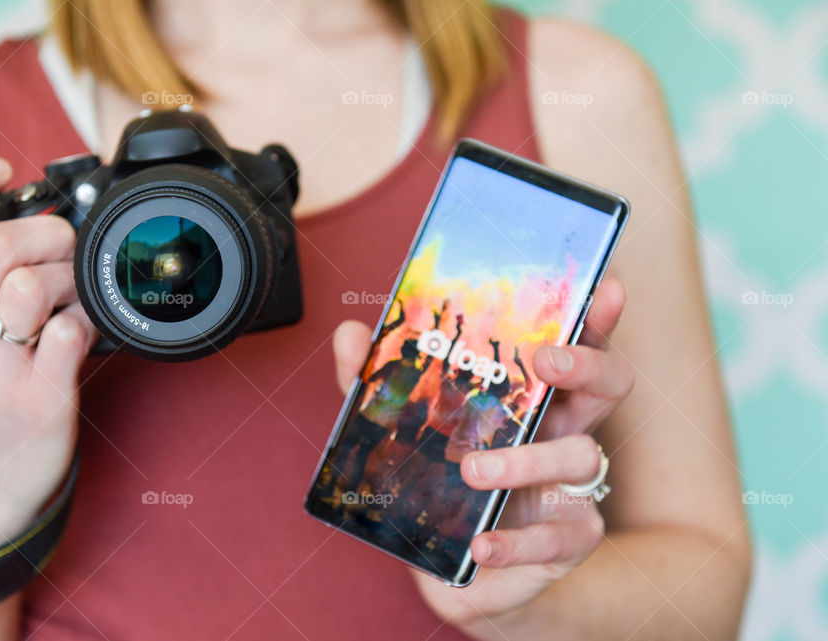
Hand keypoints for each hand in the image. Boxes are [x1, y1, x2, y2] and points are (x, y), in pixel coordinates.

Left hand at [333, 279, 632, 634]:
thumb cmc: (442, 487)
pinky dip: (517, 541)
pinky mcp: (567, 539)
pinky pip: (558, 537)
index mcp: (533, 399)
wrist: (456, 571)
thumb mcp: (404, 427)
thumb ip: (378, 383)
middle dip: (586, 364)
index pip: (574, 347)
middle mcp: (562, 433)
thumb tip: (350, 333)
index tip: (605, 288)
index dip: (596, 317)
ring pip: (581, 457)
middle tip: (544, 361)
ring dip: (526, 459)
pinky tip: (482, 543)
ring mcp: (572, 487)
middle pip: (609, 385)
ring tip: (471, 470)